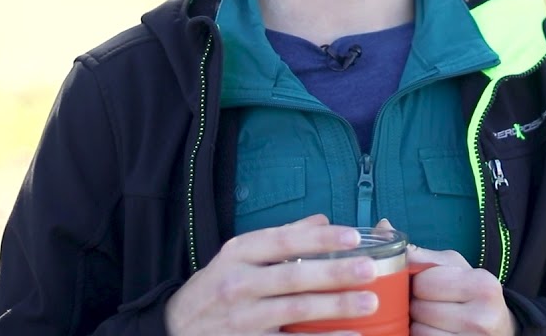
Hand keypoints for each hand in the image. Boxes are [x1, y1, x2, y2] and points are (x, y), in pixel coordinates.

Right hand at [164, 214, 378, 334]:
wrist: (176, 327)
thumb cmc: (217, 286)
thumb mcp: (239, 255)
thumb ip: (281, 237)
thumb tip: (322, 220)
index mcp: (238, 253)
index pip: (283, 241)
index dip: (319, 239)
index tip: (353, 236)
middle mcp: (237, 284)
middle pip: (292, 277)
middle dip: (334, 273)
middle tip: (369, 269)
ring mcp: (242, 319)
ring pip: (295, 311)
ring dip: (335, 307)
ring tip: (369, 301)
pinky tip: (351, 335)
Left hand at [375, 219, 516, 335]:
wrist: (500, 329)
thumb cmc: (471, 294)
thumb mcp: (454, 268)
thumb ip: (419, 253)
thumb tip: (383, 227)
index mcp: (481, 284)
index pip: (425, 283)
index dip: (418, 284)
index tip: (426, 285)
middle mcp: (481, 316)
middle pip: (420, 309)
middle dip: (415, 305)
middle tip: (426, 304)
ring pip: (419, 331)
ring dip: (416, 325)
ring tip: (429, 319)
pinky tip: (431, 331)